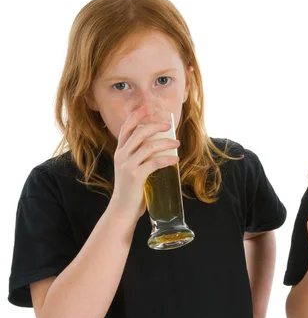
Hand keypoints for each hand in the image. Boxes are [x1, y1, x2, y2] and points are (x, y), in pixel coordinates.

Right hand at [109, 106, 180, 221]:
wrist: (122, 209)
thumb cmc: (131, 190)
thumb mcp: (131, 168)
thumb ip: (140, 157)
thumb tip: (160, 147)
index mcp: (120, 152)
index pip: (126, 128)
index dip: (137, 116)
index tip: (148, 107)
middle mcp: (121, 156)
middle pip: (139, 133)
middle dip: (155, 126)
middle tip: (169, 126)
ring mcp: (127, 166)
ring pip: (148, 147)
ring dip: (166, 143)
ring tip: (177, 144)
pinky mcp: (136, 176)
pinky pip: (154, 163)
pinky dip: (167, 159)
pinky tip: (175, 160)